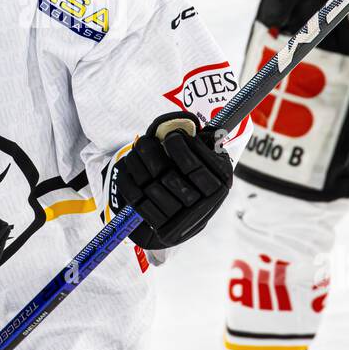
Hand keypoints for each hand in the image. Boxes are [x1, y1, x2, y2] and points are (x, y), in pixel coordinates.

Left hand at [110, 111, 233, 249]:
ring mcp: (183, 220)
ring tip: (136, 152)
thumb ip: (200, 140)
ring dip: (137, 164)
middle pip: (169, 176)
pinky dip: (128, 182)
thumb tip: (187, 120)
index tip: (170, 136)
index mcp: (220, 183)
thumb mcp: (206, 156)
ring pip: (151, 187)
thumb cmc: (194, 176)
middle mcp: (205, 205)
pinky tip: (129, 171)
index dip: (179, 147)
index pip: (193, 165)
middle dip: (151, 153)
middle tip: (145, 141)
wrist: (186, 216)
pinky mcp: (163, 228)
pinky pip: (138, 201)